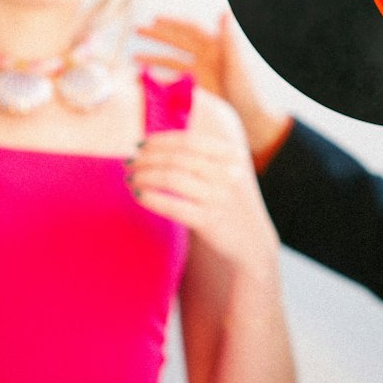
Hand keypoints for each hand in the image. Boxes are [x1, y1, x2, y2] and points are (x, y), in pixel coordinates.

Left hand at [124, 90, 278, 272]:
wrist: (252, 242)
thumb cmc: (232, 203)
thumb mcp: (229, 173)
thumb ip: (205, 156)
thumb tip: (157, 143)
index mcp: (232, 156)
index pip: (189, 141)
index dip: (160, 141)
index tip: (141, 144)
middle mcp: (228, 174)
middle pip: (176, 158)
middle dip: (147, 158)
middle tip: (130, 163)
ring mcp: (219, 198)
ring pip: (171, 178)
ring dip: (144, 176)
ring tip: (131, 178)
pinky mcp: (209, 221)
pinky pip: (172, 206)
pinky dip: (151, 198)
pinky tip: (139, 195)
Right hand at [135, 13, 288, 157]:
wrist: (252, 121)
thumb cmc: (250, 93)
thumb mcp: (239, 66)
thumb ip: (230, 40)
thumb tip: (225, 11)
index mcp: (216, 47)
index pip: (191, 28)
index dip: (174, 22)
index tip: (155, 19)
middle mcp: (206, 56)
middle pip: (177, 41)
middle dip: (157, 36)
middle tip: (136, 30)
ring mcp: (199, 73)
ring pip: (172, 60)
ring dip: (154, 57)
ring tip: (134, 57)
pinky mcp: (195, 88)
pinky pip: (174, 80)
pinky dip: (160, 79)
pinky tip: (145, 81)